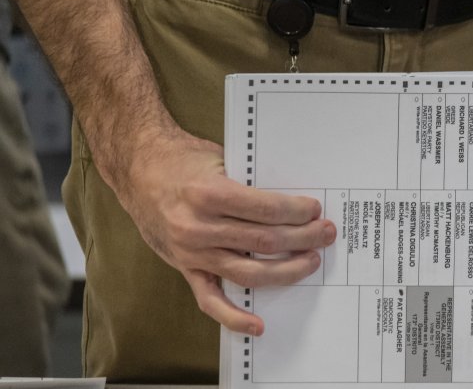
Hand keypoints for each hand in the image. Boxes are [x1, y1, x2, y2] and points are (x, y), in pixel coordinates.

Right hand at [116, 130, 336, 335]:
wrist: (138, 168)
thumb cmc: (182, 160)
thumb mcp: (220, 158)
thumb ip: (251, 182)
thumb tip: (294, 202)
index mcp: (208, 194)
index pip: (265, 209)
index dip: (296, 212)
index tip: (314, 210)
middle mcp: (198, 227)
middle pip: (263, 241)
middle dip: (302, 238)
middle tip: (325, 233)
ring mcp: (191, 252)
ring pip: (248, 272)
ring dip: (286, 270)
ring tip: (310, 261)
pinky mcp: (185, 268)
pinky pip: (210, 300)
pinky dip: (234, 317)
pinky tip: (258, 324)